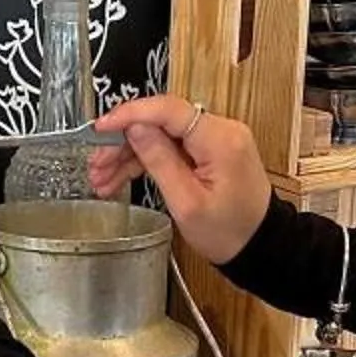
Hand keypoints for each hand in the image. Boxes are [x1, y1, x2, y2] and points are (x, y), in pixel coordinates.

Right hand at [89, 96, 269, 266]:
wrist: (260, 246)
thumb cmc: (229, 232)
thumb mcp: (187, 203)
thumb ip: (159, 160)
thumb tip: (135, 128)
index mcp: (220, 140)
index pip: (168, 110)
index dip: (130, 114)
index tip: (101, 128)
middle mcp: (221, 130)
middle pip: (161, 122)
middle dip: (124, 142)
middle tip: (96, 165)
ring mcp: (217, 138)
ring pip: (162, 135)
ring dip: (131, 154)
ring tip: (102, 180)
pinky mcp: (211, 150)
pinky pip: (174, 146)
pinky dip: (148, 160)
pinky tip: (122, 177)